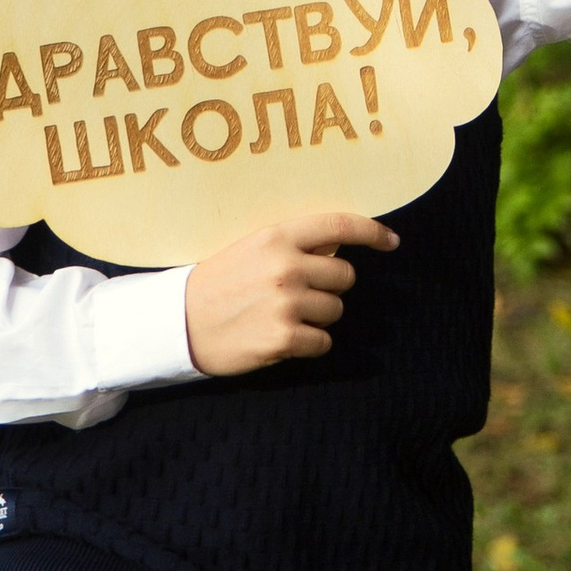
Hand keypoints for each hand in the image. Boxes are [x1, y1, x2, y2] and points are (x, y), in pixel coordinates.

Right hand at [183, 212, 396, 374]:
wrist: (178, 323)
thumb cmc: (218, 284)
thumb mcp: (251, 249)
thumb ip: (293, 245)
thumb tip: (339, 246)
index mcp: (277, 236)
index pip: (339, 225)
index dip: (373, 232)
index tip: (391, 242)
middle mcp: (286, 266)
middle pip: (345, 277)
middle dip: (329, 288)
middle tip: (298, 295)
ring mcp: (286, 303)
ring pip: (335, 311)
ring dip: (317, 318)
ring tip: (281, 316)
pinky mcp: (283, 337)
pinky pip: (323, 342)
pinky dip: (309, 344)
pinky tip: (281, 338)